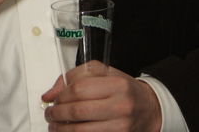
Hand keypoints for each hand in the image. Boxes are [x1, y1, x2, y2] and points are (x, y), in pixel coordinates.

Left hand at [42, 61, 161, 130]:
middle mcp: (121, 106)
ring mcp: (121, 126)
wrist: (149, 108)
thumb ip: (73, 77)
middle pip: (78, 111)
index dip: (61, 95)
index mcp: (116, 84)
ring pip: (82, 130)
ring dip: (62, 129)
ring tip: (54, 125)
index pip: (79, 89)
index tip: (54, 99)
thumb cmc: (122, 89)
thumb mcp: (101, 73)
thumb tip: (49, 95)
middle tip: (49, 114)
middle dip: (57, 114)